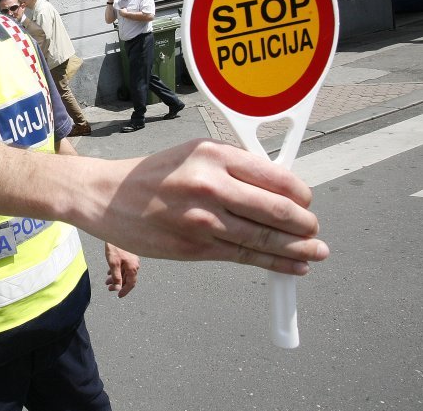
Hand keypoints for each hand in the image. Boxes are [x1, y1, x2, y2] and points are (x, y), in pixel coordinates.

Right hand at [77, 139, 328, 275]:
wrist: (105, 196)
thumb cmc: (152, 175)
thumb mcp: (191, 154)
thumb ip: (232, 167)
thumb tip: (278, 189)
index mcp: (214, 155)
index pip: (277, 177)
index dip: (301, 194)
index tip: (306, 202)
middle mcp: (211, 184)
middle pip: (278, 210)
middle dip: (305, 225)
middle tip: (314, 230)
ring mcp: (203, 219)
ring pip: (264, 239)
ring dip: (298, 250)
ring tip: (316, 253)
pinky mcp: (194, 247)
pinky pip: (244, 257)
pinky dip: (275, 264)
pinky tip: (293, 268)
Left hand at [104, 243, 138, 296]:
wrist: (115, 232)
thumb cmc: (115, 247)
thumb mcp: (113, 263)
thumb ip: (116, 277)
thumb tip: (117, 288)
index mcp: (133, 267)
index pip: (131, 283)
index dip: (125, 291)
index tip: (119, 296)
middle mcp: (134, 264)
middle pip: (127, 278)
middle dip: (118, 284)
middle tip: (109, 288)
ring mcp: (131, 260)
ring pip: (124, 273)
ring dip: (116, 278)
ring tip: (107, 282)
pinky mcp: (127, 256)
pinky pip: (123, 267)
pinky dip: (116, 271)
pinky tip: (109, 272)